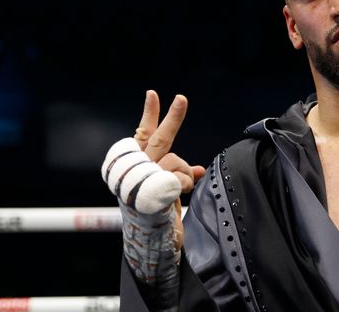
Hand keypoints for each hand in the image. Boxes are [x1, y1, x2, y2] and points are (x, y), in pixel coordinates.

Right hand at [134, 90, 205, 247]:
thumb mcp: (172, 191)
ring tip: (176, 192)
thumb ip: (181, 174)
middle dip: (173, 118)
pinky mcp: (150, 191)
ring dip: (183, 176)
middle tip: (182, 98)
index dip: (150, 115)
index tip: (152, 94)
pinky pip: (178, 178)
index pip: (144, 135)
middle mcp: (138, 169)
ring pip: (174, 161)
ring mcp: (142, 179)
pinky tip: (173, 198)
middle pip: (159, 139)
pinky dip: (183, 186)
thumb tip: (200, 169)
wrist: (151, 244)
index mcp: (140, 165)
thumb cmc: (158, 216)